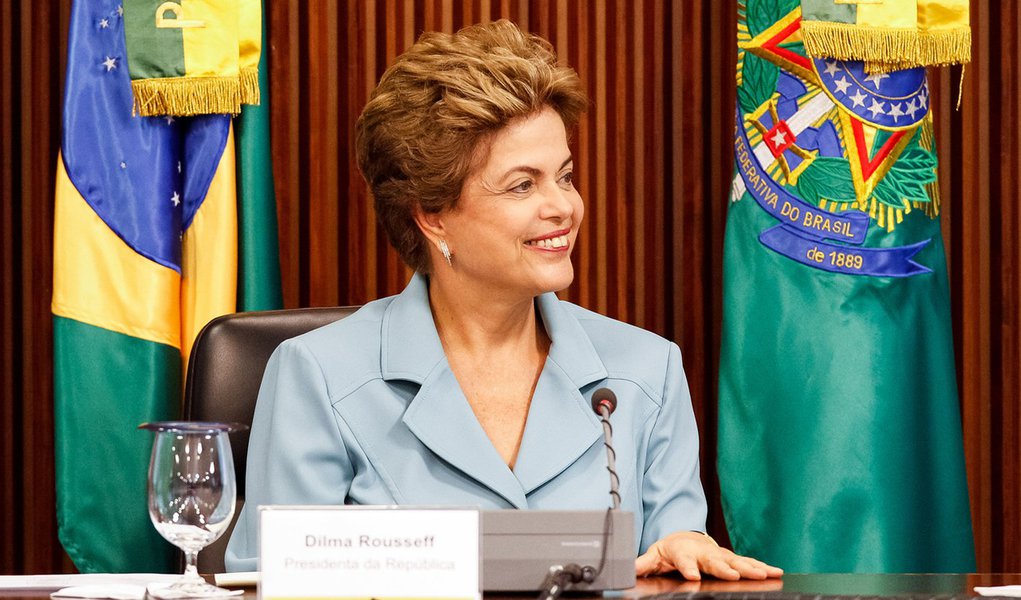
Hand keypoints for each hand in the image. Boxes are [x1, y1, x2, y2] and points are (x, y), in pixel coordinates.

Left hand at [635, 531, 783, 580]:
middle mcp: (703, 551)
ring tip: (764, 574)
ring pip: (735, 560)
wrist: (683, 537)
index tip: (693, 576)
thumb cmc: (669, 549)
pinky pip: (747, 562)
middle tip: (734, 575)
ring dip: (749, 567)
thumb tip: (627, 572)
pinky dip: (761, 566)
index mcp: (682, 552)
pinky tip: (775, 571)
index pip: (684, 560)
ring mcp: (718, 554)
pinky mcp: (730, 557)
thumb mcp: (653, 556)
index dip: (688, 568)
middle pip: (713, 560)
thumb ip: (642, 565)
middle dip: (724, 568)